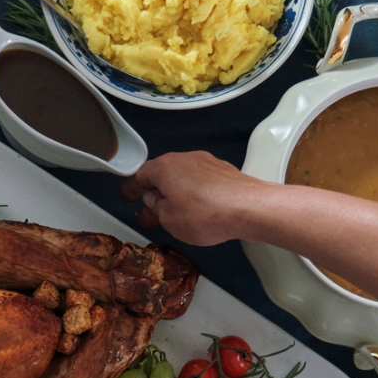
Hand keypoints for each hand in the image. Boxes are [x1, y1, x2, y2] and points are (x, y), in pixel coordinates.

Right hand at [119, 152, 275, 246]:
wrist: (249, 208)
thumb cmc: (206, 212)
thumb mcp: (168, 218)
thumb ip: (156, 208)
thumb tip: (154, 200)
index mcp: (164, 167)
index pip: (140, 175)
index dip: (132, 189)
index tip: (127, 197)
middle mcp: (185, 159)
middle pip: (163, 176)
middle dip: (155, 195)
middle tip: (149, 214)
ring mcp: (207, 163)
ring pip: (183, 178)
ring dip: (176, 195)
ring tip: (175, 216)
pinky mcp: (224, 172)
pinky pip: (201, 182)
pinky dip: (195, 194)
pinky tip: (198, 211)